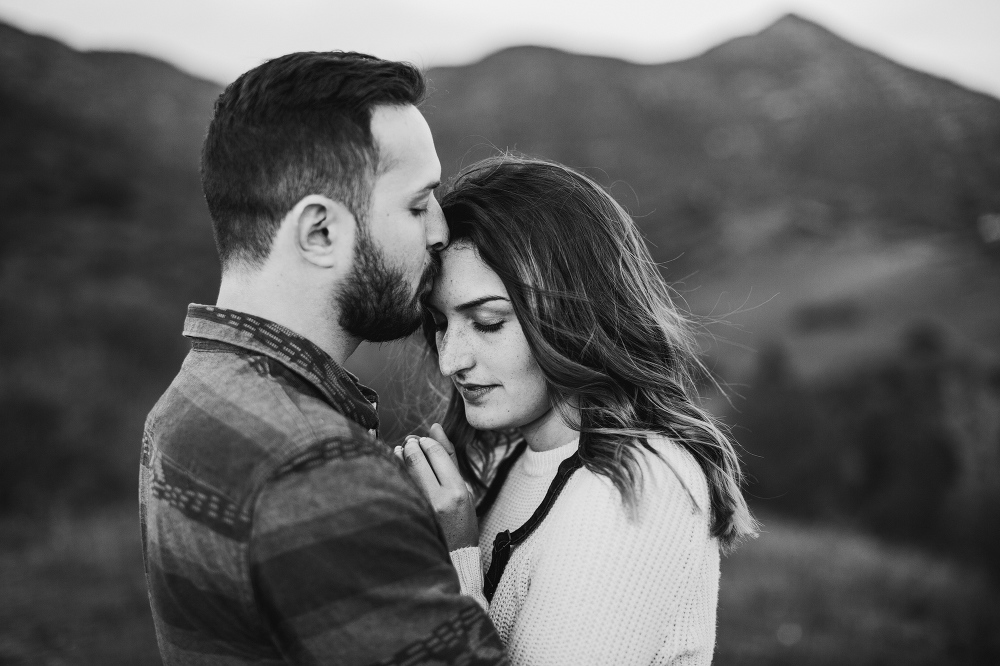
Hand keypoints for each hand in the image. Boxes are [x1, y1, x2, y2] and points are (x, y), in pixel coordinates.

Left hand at [395, 424, 478, 550]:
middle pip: (416, 458)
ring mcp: (420, 508)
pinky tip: (396, 466)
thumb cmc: (462, 518)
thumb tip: (435, 427)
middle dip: (411, 445)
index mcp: (456, 491)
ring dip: (400, 455)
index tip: (424, 439)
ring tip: (402, 451)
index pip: (436, 453)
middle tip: (410, 442)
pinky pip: (397, 484)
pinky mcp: (407, 515)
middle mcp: (438, 499)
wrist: (455, 553)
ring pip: (402, 470)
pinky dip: (395, 471)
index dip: (428, 441)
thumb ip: (449, 458)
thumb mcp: (464, 487)